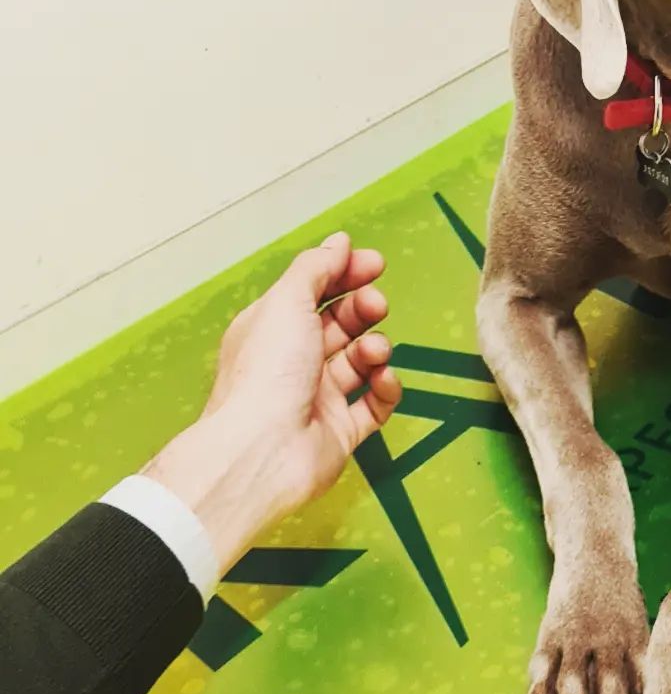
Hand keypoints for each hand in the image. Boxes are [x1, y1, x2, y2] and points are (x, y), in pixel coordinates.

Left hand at [143, 232, 402, 573]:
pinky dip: (385, 388)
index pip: (314, 292)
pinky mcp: (340, 431)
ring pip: (360, 361)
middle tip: (375, 305)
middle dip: (363, 308)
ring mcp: (318, 397)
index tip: (373, 264)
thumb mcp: (287, 301)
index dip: (345, 274)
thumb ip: (316, 268)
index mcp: (274, 328)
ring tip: (373, 350)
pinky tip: (383, 378)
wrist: (263, 451)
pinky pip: (374, 403)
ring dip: (375, 347)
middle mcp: (294, 361)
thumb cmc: (267, 372)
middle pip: (340, 323)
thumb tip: (339, 242)